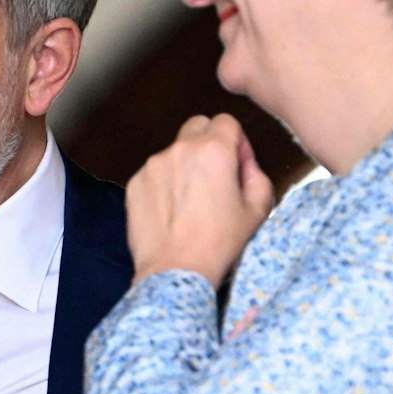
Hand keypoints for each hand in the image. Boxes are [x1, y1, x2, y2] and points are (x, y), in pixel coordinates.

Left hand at [126, 114, 273, 286]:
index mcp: (213, 151)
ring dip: (184, 165)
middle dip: (209, 143)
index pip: (226, 121)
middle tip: (215, 175)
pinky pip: (154, 172)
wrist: (175, 271)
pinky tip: (172, 211)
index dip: (236, 142)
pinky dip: (164, 183)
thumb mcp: (258, 209)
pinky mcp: (134, 183)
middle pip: (197, 126)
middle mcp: (179, 150)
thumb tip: (244, 163)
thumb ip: (257, 175)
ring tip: (191, 201)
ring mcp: (153, 165)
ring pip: (174, 151)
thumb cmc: (219, 244)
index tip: (236, 165)